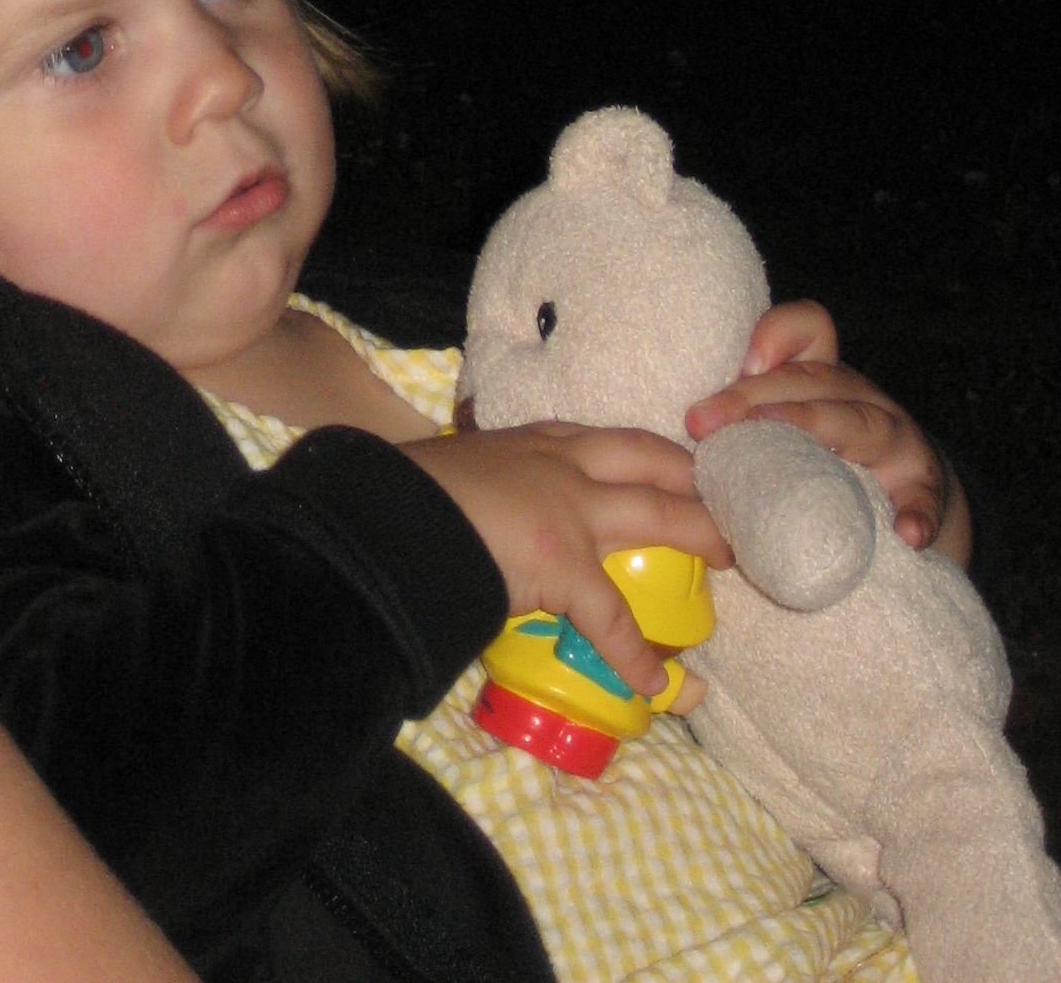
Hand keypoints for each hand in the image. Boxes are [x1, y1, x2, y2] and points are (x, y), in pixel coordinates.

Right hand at [404, 422, 730, 697]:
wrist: (387, 513)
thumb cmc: (410, 492)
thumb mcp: (459, 473)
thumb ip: (487, 489)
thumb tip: (485, 519)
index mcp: (535, 440)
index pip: (610, 439)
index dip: (656, 453)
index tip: (685, 464)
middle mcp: (561, 462)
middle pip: (652, 460)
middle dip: (697, 480)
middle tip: (734, 500)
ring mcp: (568, 508)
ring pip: (657, 516)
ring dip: (700, 538)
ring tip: (731, 561)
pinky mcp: (564, 564)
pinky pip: (613, 618)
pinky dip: (637, 654)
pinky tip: (657, 682)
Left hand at [684, 302, 970, 562]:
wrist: (914, 507)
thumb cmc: (829, 468)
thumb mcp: (788, 436)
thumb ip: (745, 428)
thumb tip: (674, 446)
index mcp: (822, 381)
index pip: (809, 330)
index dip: (775, 334)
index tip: (740, 362)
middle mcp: (860, 399)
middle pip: (812, 380)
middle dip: (752, 397)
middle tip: (700, 423)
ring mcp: (898, 442)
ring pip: (861, 423)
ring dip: (816, 430)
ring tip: (782, 455)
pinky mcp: (926, 492)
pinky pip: (925, 497)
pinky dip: (917, 512)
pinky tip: (906, 532)